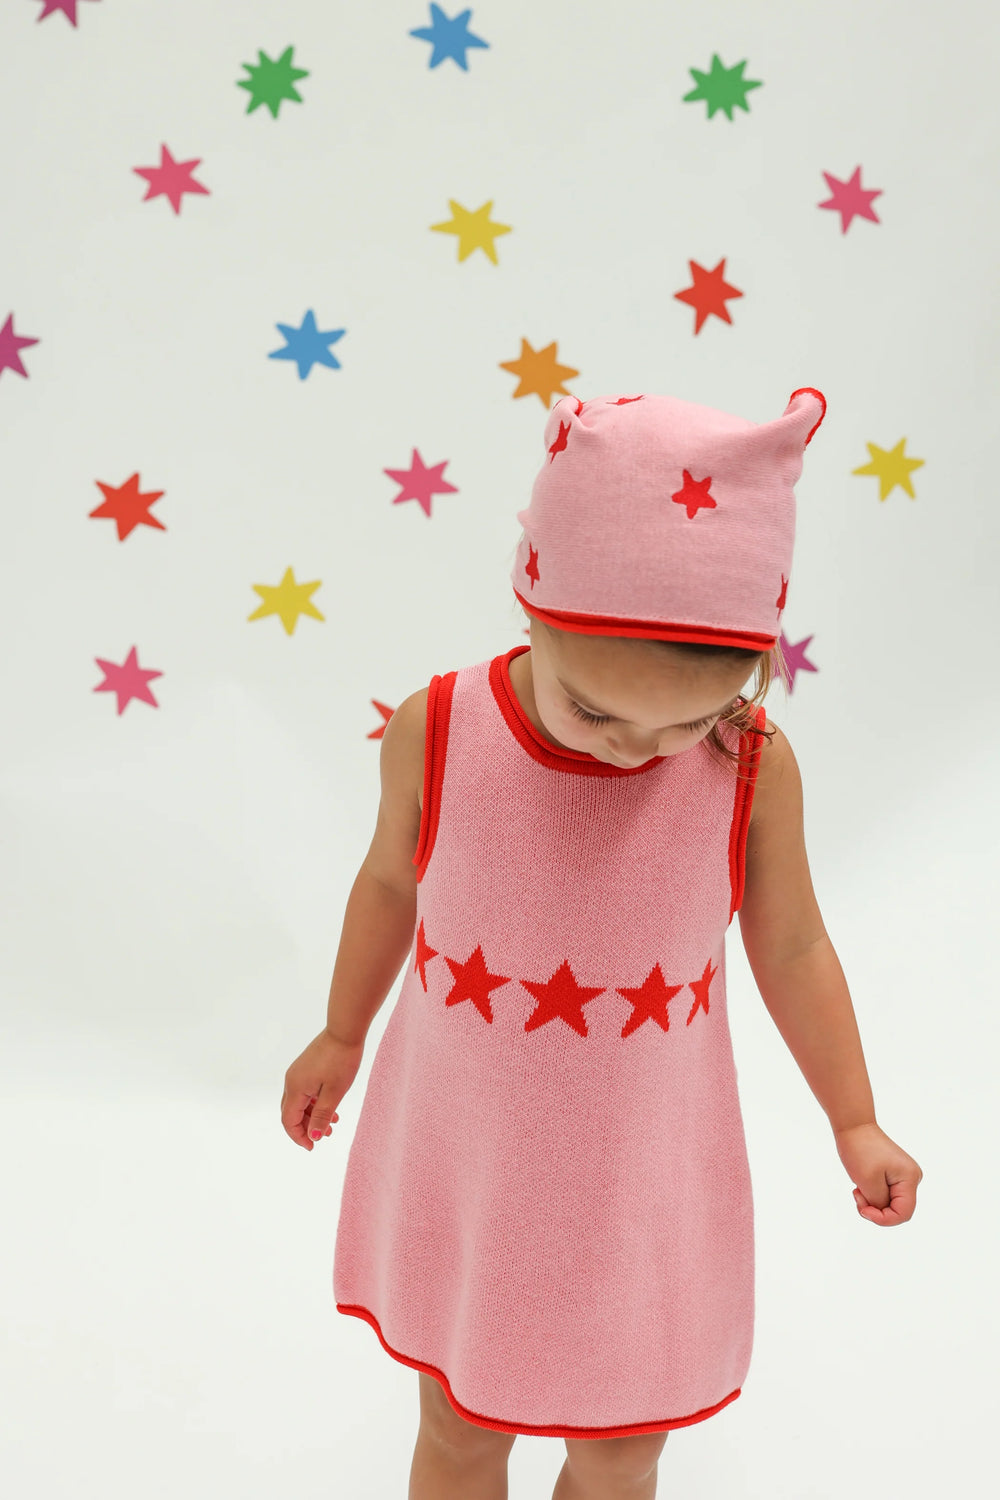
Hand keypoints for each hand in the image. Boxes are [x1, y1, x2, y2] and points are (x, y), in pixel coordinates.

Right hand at [281, 1028, 364, 1151]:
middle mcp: (292, 1081)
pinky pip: (306, 1091)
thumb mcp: (334, 1093)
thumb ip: (322, 1116)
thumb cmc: (341, 1061)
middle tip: (323, 1138)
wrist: (345, 1030)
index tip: (313, 1147)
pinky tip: (332, 1108)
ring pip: (300, 1102)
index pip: (288, 1120)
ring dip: (313, 1115)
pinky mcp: (306, 1067)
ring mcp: (298, 1072)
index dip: (298, 1136)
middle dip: (305, 1127)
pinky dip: (316, 1103)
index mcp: (295, 1088)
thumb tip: (314, 1137)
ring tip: (333, 1124)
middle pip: (291, 1112)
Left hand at [834, 1121, 922, 1225]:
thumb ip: (879, 1203)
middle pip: (897, 1210)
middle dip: (876, 1209)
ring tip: (858, 1188)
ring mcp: (903, 1176)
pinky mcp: (894, 1174)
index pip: (903, 1214)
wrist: (853, 1126)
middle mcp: (912, 1178)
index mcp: (910, 1178)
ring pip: (890, 1203)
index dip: (883, 1219)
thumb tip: (885, 1212)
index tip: (863, 1209)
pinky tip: (861, 1185)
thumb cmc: (860, 1149)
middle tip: (857, 1195)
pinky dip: (872, 1195)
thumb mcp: (868, 1182)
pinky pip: (886, 1194)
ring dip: (872, 1202)